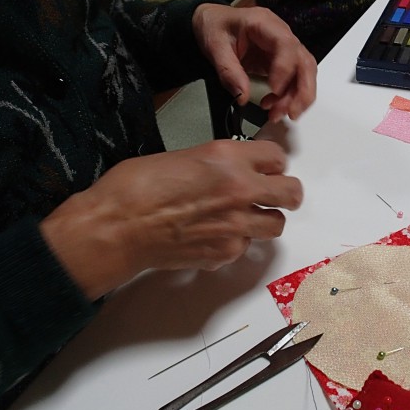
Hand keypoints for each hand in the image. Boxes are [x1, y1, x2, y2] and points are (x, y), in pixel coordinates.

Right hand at [40, 140, 302, 298]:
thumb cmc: (135, 186)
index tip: (266, 167)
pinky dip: (236, 243)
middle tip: (272, 194)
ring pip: (276, 224)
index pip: (277, 156)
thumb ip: (216, 162)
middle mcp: (241, 189)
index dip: (272, 162)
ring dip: (265, 219)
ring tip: (244, 217)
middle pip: (292, 193)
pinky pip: (246, 247)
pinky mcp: (225, 253)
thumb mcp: (182, 156)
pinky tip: (214, 236)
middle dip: (285, 192)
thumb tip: (230, 170)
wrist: (117, 227)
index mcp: (228, 157)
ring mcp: (236, 225)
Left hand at [192, 4, 316, 121]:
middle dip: (302, 90)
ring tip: (277, 114)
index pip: (287, 46)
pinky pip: (294, 81)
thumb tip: (242, 97)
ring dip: (296, 98)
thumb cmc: (216, 27)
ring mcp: (284, 49)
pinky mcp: (282, 62)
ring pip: (304, 74)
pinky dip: (288, 97)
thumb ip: (228, 72)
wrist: (214, 22)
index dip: (285, 69)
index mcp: (265, 24)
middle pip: (305, 62)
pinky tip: (273, 106)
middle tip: (290, 112)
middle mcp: (282, 35)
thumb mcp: (215, 47)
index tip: (274, 90)